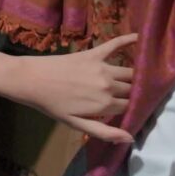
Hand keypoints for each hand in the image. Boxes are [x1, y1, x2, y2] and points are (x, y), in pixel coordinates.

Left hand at [13, 33, 137, 142]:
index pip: (130, 106)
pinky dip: (128, 40)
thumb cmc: (53, 106)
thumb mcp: (76, 124)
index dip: (133, 108)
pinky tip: (139, 37)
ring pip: (129, 72)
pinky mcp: (94, 53)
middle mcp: (108, 85)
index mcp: (105, 104)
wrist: (32, 80)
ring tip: (142, 77)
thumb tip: (130, 138)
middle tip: (137, 94)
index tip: (135, 108)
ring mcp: (103, 67)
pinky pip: (115, 45)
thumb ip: (104, 131)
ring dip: (136, 75)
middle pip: (132, 90)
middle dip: (136, 93)